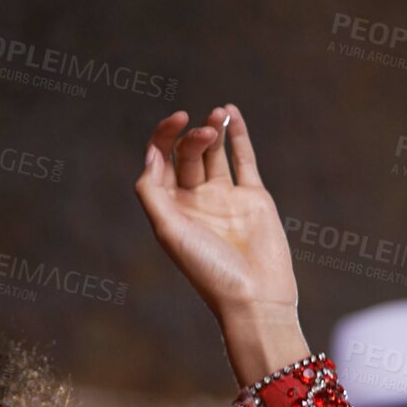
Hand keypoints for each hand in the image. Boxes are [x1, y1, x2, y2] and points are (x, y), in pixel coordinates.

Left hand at [134, 104, 298, 328]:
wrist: (254, 295)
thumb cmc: (208, 269)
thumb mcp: (168, 231)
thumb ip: (152, 192)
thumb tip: (152, 153)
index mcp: (169, 209)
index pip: (159, 161)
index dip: (163, 137)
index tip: (177, 120)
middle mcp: (194, 201)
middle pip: (186, 155)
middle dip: (194, 138)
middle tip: (205, 133)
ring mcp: (224, 198)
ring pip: (214, 153)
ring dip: (213, 128)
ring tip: (219, 111)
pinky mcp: (253, 198)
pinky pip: (243, 160)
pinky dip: (238, 136)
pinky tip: (231, 114)